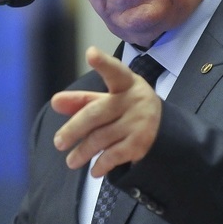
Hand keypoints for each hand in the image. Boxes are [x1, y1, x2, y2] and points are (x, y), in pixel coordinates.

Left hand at [52, 46, 161, 177]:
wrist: (167, 131)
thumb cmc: (128, 110)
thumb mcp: (110, 100)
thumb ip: (83, 100)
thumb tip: (55, 102)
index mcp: (125, 83)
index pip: (114, 71)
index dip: (103, 63)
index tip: (91, 53)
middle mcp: (134, 99)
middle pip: (96, 113)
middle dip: (74, 129)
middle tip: (58, 142)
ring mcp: (140, 122)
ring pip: (101, 137)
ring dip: (82, 152)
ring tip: (71, 161)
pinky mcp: (142, 143)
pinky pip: (114, 155)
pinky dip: (101, 164)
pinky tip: (94, 170)